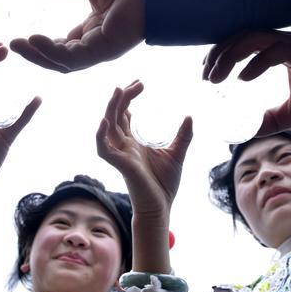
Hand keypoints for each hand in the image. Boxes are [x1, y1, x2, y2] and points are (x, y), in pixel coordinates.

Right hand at [9, 0, 144, 72]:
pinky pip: (74, 58)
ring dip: (39, 56)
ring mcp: (102, 48)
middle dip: (35, 54)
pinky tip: (35, 40)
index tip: (22, 38)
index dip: (43, 45)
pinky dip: (53, 52)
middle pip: (61, 58)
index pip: (64, 45)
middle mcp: (98, 42)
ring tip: (18, 45)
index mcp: (95, 29)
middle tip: (13, 45)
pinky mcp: (107, 49)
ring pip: (65, 63)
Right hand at [96, 81, 192, 216]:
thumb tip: (189, 117)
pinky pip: (103, 149)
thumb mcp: (177, 154)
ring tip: (118, 90)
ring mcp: (120, 154)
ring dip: (111, 108)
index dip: (128, 98)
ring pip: (108, 127)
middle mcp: (123, 145)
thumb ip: (183, 136)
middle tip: (137, 83)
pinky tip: (105, 121)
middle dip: (122, 97)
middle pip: (115, 115)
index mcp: (133, 142)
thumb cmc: (164, 184)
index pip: (124, 114)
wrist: (161, 208)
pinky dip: (101, 135)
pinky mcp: (120, 165)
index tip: (139, 83)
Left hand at [202, 30, 290, 136]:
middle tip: (203, 78)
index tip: (205, 75)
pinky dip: (257, 62)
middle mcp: (290, 42)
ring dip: (231, 56)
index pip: (244, 43)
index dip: (221, 55)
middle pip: (243, 36)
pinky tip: (243, 79)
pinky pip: (278, 51)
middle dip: (218, 54)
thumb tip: (249, 132)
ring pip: (255, 38)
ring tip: (215, 78)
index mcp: (285, 50)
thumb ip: (273, 118)